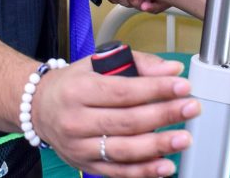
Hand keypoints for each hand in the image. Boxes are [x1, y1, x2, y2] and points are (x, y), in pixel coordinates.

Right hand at [31, 51, 198, 176]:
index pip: (124, 91)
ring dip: (158, 146)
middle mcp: (76, 120)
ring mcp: (80, 146)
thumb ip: (137, 63)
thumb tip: (171, 70)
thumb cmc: (73, 83)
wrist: (38, 108)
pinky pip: (118, 172)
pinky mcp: (86, 165)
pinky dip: (143, 171)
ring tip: (184, 138)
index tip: (182, 84)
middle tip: (191, 107)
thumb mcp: (98, 63)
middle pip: (127, 121)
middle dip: (164, 115)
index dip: (156, 89)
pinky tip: (165, 165)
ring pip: (124, 150)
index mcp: (79, 89)